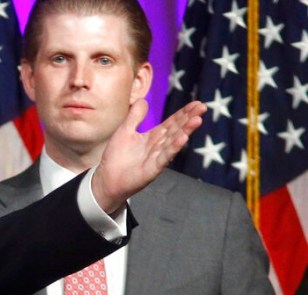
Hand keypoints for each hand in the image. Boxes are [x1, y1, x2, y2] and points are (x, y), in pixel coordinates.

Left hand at [92, 99, 206, 214]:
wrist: (107, 178)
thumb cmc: (116, 156)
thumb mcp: (125, 131)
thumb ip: (134, 117)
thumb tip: (142, 100)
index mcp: (154, 136)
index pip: (172, 122)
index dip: (184, 113)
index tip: (197, 104)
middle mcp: (159, 146)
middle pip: (177, 129)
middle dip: (189, 118)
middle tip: (202, 107)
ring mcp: (158, 157)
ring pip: (174, 141)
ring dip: (186, 130)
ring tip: (197, 120)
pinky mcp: (153, 169)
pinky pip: (165, 156)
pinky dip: (174, 147)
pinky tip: (183, 138)